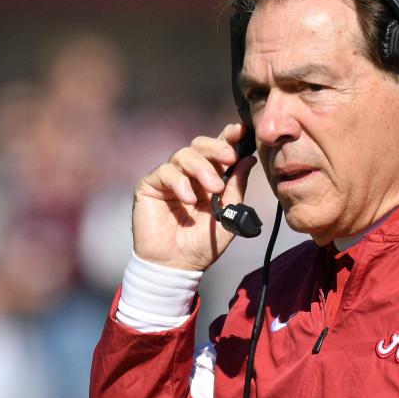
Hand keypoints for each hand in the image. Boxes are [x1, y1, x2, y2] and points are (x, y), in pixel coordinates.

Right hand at [132, 122, 256, 271]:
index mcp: (209, 178)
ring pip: (183, 154)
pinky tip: (189, 200)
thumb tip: (248, 160)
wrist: (176, 266)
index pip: (218, 150)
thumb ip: (236, 188)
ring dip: (202, 168)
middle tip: (229, 158)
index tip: (241, 131)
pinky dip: (180, 183)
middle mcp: (188, 174)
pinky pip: (165, 172)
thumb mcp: (228, 216)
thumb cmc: (202, 244)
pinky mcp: (150, 186)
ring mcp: (168, 179)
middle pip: (200, 145)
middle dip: (216, 147)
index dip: (228, 136)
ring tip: (213, 189)